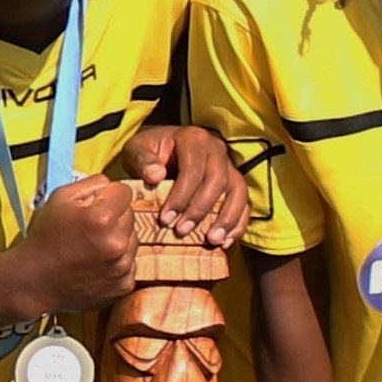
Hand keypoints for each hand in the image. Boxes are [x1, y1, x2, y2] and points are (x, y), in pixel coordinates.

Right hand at [12, 175, 142, 319]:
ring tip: (92, 248)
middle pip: (131, 216)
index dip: (109, 195)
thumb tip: (112, 187)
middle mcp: (117, 243)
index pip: (125, 192)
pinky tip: (96, 265)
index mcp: (102, 218)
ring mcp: (122, 268)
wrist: (35, 282)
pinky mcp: (123, 286)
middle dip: (114, 217)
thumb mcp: (60, 198)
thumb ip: (91, 184)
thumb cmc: (45, 237)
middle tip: (90, 229)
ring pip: (133, 240)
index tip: (95, 205)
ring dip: (118, 240)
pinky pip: (130, 264)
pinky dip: (117, 263)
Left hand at [125, 127, 246, 248]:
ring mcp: (229, 166)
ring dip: (227, 219)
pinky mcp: (234, 183)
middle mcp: (217, 150)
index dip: (181, 196)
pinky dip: (238, 224)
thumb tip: (156, 176)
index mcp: (194, 139)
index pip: (193, 169)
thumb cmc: (149, 152)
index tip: (165, 219)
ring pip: (238, 191)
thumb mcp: (137, 150)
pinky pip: (244, 203)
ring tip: (212, 241)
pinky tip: (225, 242)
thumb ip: (142, 160)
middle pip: (218, 180)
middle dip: (200, 209)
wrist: (163, 150)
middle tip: (181, 231)